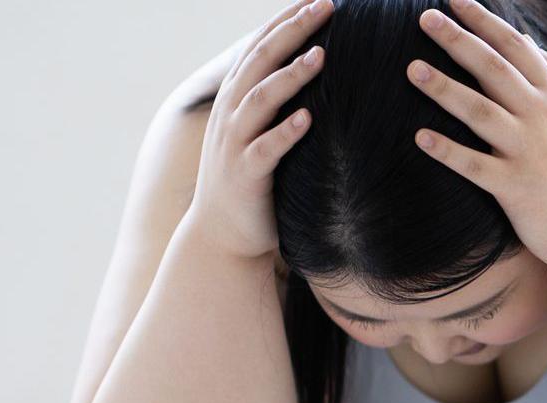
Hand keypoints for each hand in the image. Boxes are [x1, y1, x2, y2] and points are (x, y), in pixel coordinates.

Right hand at [186, 0, 334, 259]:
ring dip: (289, 76)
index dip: (286, 19)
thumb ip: (276, 100)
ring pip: (259, 100)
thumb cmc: (252, 179)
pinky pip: (266, 150)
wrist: (221, 236)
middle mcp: (231, 114)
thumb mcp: (260, 131)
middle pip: (260, 61)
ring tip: (320, 55)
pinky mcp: (245, 176)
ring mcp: (235, 144)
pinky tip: (308, 118)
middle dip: (291, 31)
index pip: (260, 45)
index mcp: (237, 97)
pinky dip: (286, 132)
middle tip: (325, 7)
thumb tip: (311, 66)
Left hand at [407, 0, 546, 271]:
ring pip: (481, 112)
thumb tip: (532, 42)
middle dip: (458, 40)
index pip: (517, 47)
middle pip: (494, 69)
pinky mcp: (516, 189)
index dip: (484, 20)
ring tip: (411, 69)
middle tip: (423, 17)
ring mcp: (530, 152)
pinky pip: (476, 166)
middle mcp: (543, 118)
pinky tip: (420, 137)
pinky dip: (449, 151)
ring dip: (445, 89)